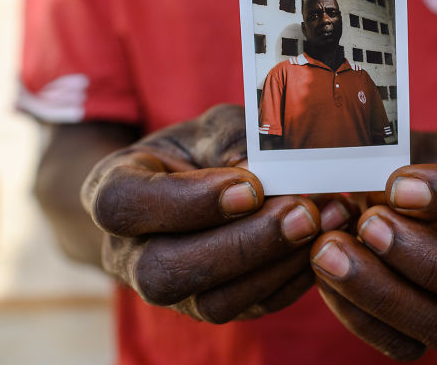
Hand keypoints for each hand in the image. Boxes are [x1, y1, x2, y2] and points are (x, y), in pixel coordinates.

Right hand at [80, 104, 328, 322]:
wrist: (195, 186)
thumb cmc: (199, 150)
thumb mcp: (210, 127)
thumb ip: (232, 140)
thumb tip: (261, 173)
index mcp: (111, 191)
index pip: (125, 206)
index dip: (188, 201)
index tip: (249, 185)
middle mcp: (128, 253)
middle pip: (164, 271)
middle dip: (241, 245)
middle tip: (301, 212)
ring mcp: (168, 290)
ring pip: (209, 303)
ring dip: (274, 265)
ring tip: (324, 222)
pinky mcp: (210, 306)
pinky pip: (249, 309)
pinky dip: (291, 279)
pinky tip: (324, 243)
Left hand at [310, 133, 436, 359]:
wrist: (403, 200)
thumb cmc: (409, 163)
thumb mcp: (409, 139)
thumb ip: (388, 149)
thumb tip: (346, 164)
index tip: (398, 184)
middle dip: (428, 260)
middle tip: (368, 223)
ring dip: (383, 293)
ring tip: (329, 250)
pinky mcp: (429, 331)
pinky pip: (404, 346)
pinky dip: (357, 312)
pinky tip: (324, 274)